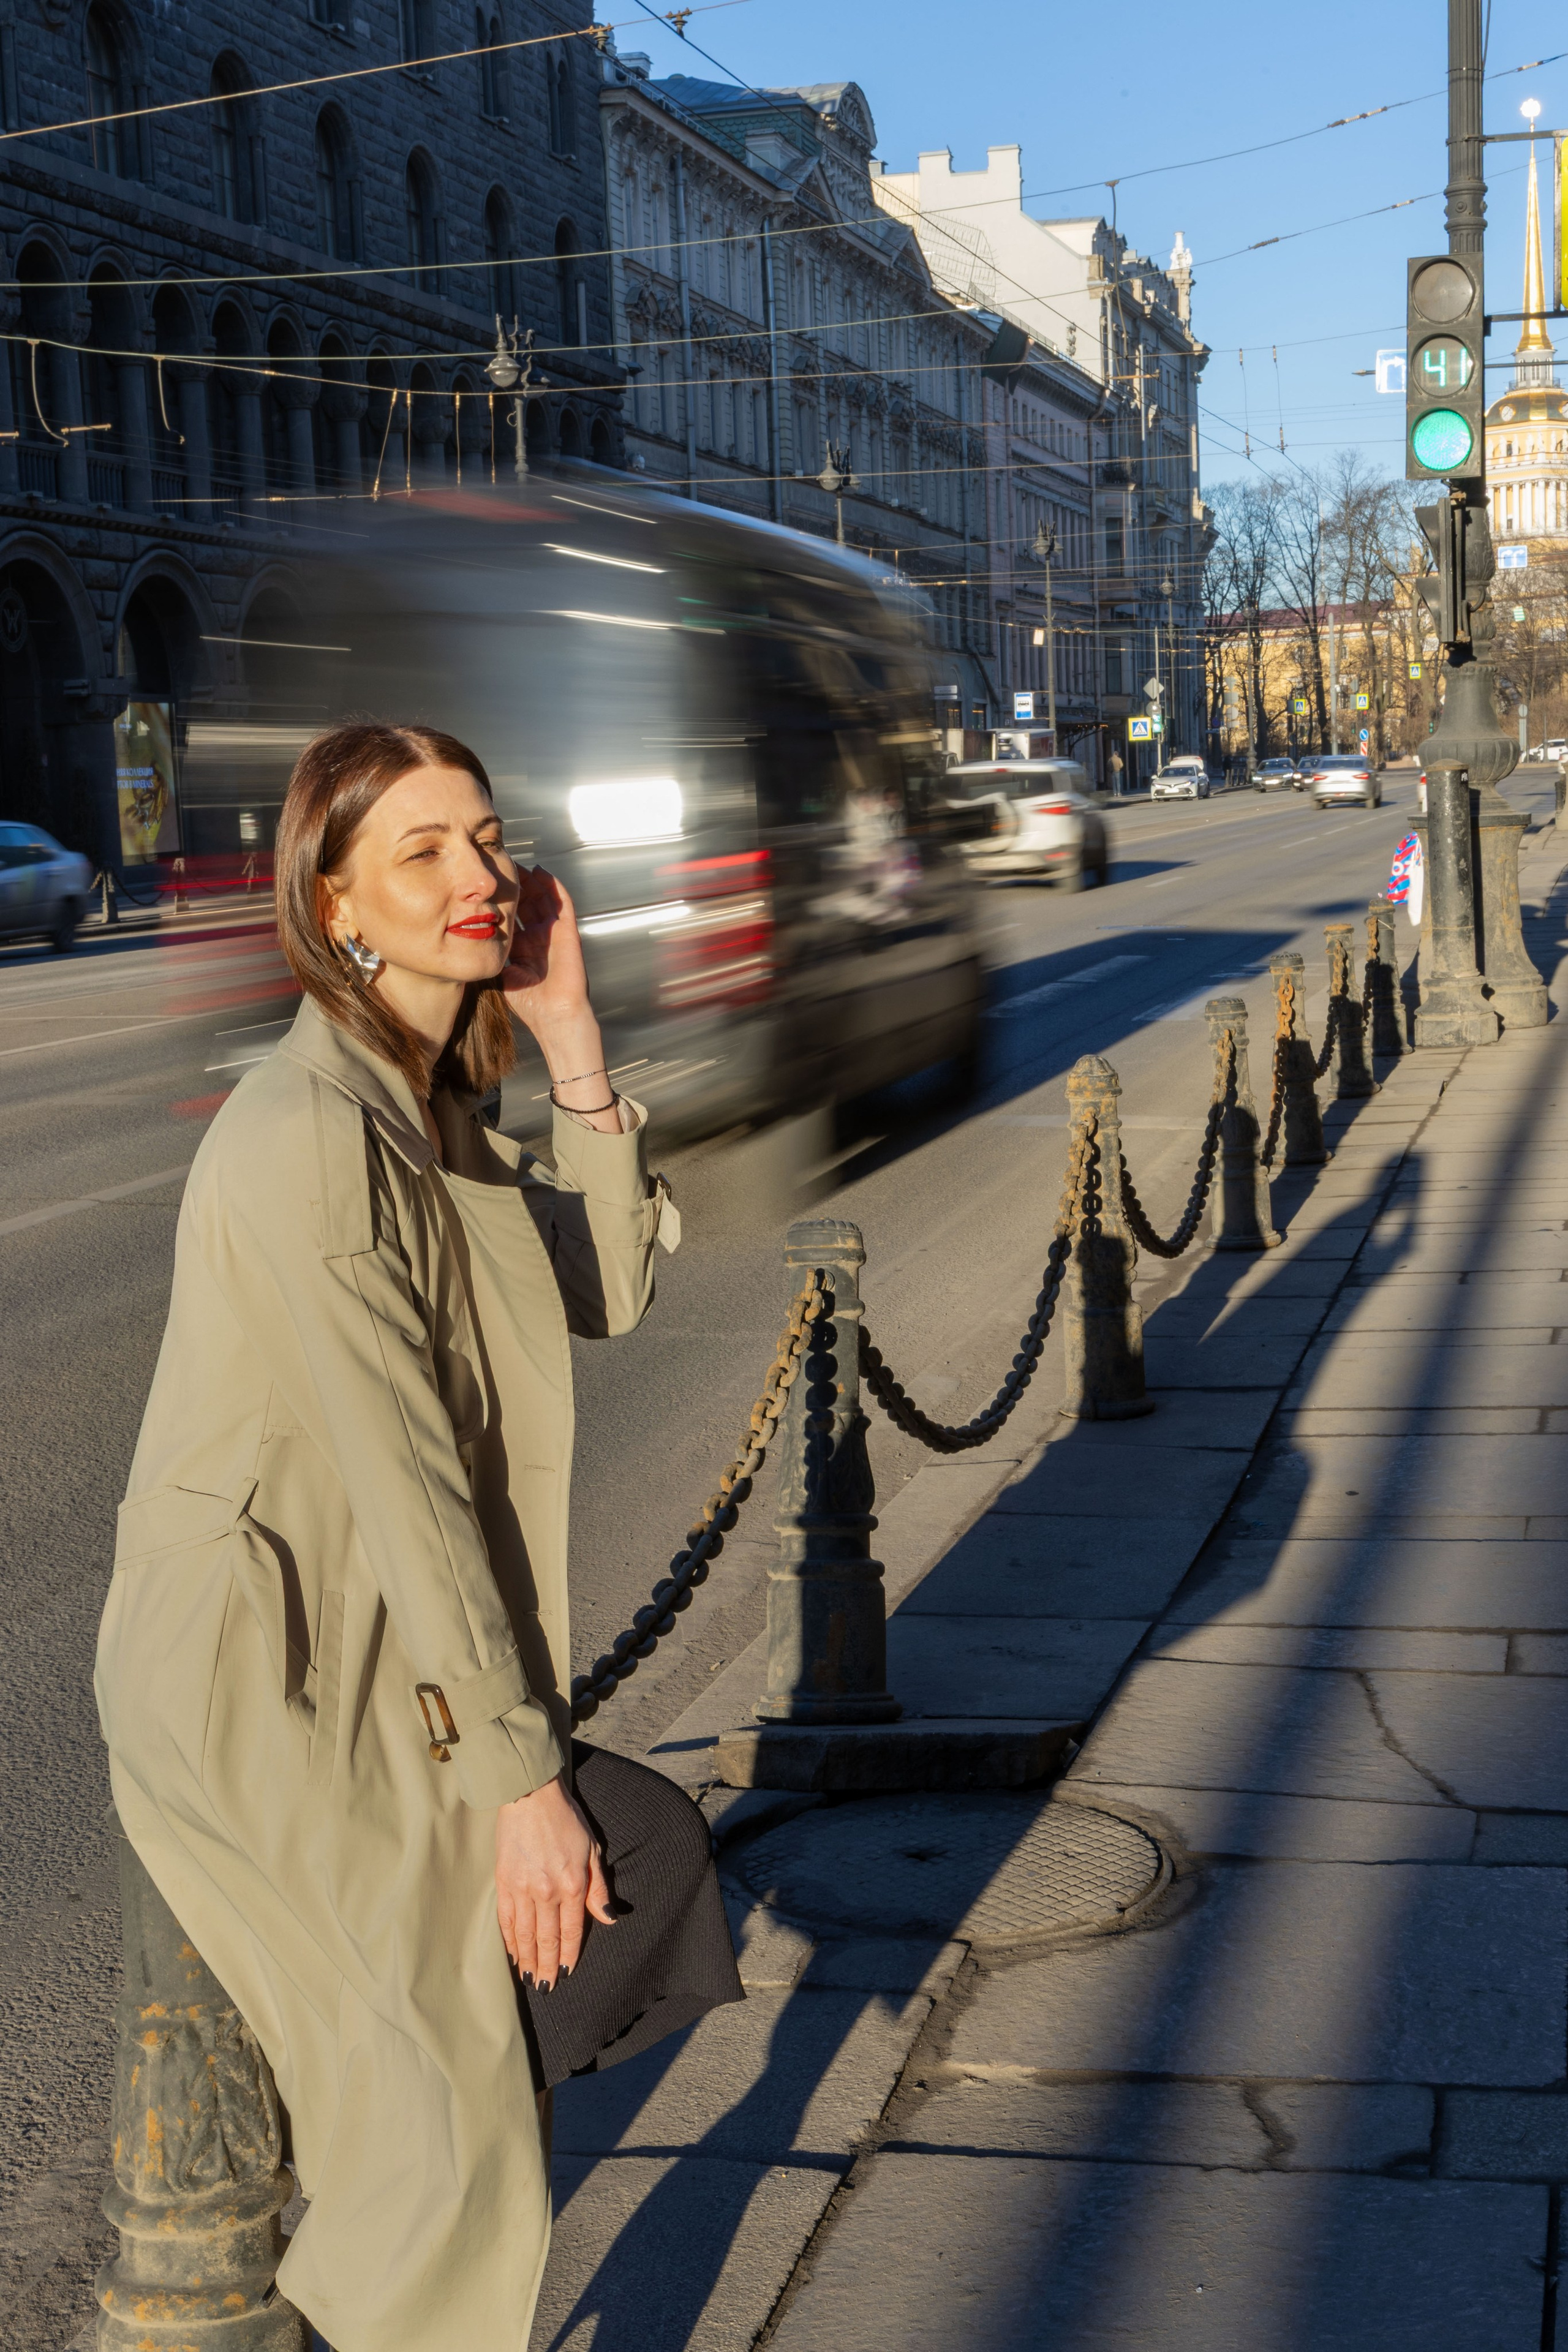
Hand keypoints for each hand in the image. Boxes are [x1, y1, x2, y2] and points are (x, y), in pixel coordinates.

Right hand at [495, 1771, 614, 1990]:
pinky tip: (512, 1953)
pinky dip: (509, 1940)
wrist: (530, 1796)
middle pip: (546, 1939)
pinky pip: (506, 1919)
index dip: (568, 1956)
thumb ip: (599, 1889)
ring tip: (529, 1979)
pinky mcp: (503, 1881)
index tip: (565, 1974)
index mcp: (572, 1884)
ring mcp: (522, 1888)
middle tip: (545, 1988)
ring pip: (525, 1934)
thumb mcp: (592, 1851)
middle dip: (546, 1966)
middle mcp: (546, 1891)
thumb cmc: (566, 1820)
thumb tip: (610, 1919)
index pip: (570, 1931)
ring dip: (527, 1959)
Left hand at [501, 866, 591, 1042]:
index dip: (501, 901)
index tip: (487, 886)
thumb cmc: (530, 1003)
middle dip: (516, 886)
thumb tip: (473, 939)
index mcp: (524, 948)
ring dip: (533, 881)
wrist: (554, 1015)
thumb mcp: (503, 974)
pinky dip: (554, 886)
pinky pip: (562, 903)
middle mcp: (540, 938)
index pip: (513, 917)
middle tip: (502, 867)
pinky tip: (542, 872)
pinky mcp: (568, 932)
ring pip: (544, 899)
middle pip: (528, 904)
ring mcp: (554, 934)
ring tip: (519, 864)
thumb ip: (492, 956)